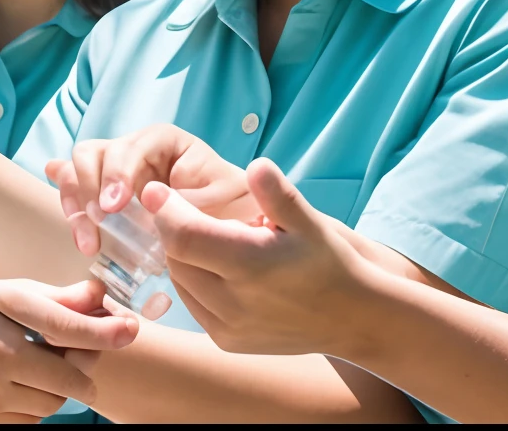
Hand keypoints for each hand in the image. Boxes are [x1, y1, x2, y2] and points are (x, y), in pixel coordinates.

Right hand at [0, 279, 139, 421]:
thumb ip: (50, 298)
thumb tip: (98, 296)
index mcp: (5, 334)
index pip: (70, 335)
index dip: (105, 333)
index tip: (130, 329)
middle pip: (69, 381)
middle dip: (83, 366)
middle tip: (78, 348)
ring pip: (50, 405)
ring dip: (60, 387)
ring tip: (44, 361)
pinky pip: (26, 420)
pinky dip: (36, 404)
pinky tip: (22, 382)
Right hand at [42, 124, 254, 256]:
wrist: (237, 229)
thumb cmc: (233, 208)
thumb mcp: (222, 202)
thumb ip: (186, 203)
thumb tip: (147, 202)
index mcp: (164, 142)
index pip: (130, 147)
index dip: (117, 174)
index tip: (114, 208)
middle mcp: (136, 151)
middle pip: (94, 154)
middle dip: (89, 189)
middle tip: (97, 226)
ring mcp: (117, 172)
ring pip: (78, 169)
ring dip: (75, 204)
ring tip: (89, 243)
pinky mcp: (107, 196)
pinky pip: (76, 190)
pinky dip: (72, 209)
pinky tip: (76, 229)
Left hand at [142, 158, 386, 359]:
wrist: (351, 317)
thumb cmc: (330, 262)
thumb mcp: (310, 222)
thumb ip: (277, 194)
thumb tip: (256, 165)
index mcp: (251, 265)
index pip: (184, 237)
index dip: (164, 211)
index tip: (156, 190)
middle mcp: (233, 302)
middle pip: (176, 258)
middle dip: (175, 230)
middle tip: (190, 211)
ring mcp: (227, 327)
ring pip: (181, 282)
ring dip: (184, 257)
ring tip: (211, 240)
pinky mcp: (226, 342)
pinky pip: (193, 305)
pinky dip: (195, 282)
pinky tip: (219, 268)